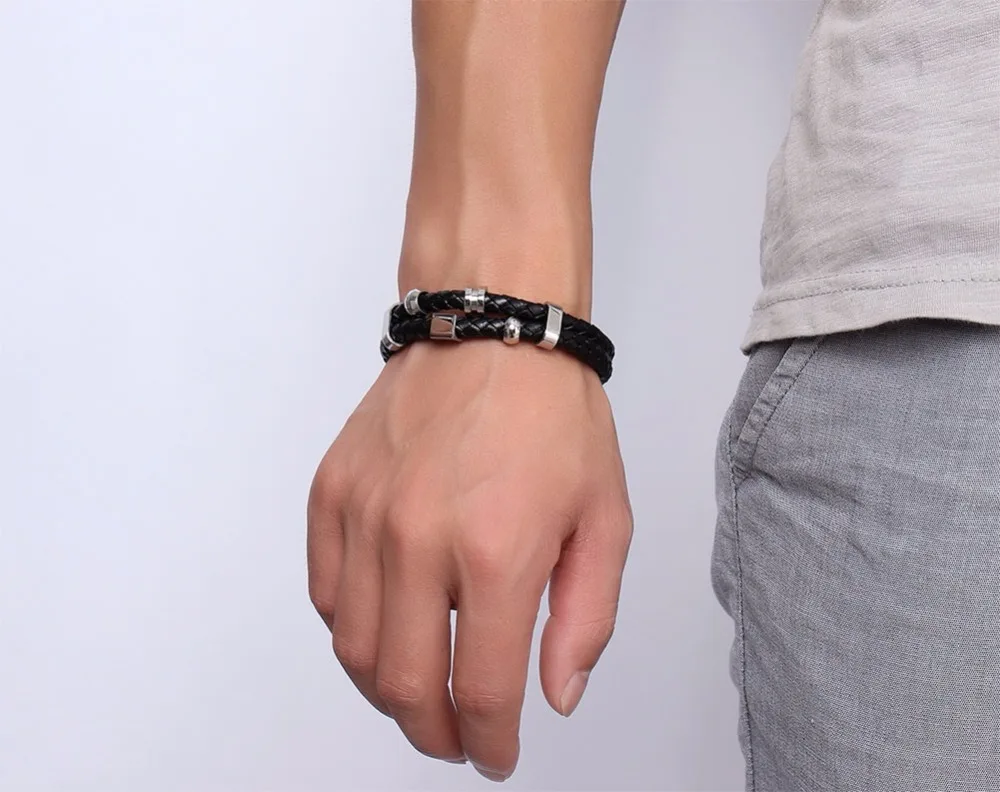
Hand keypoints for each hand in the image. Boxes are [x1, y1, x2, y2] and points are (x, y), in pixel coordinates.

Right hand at [307, 338, 632, 781]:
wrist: (492, 333)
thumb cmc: (553, 418)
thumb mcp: (604, 518)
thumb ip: (585, 618)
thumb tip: (554, 696)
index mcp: (497, 551)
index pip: (480, 689)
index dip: (490, 742)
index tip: (497, 754)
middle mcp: (419, 539)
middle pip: (404, 685)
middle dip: (434, 734)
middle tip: (455, 738)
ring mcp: (366, 514)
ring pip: (353, 649)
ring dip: (387, 692)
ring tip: (419, 692)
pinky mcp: (333, 492)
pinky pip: (324, 592)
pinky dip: (350, 631)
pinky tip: (384, 628)